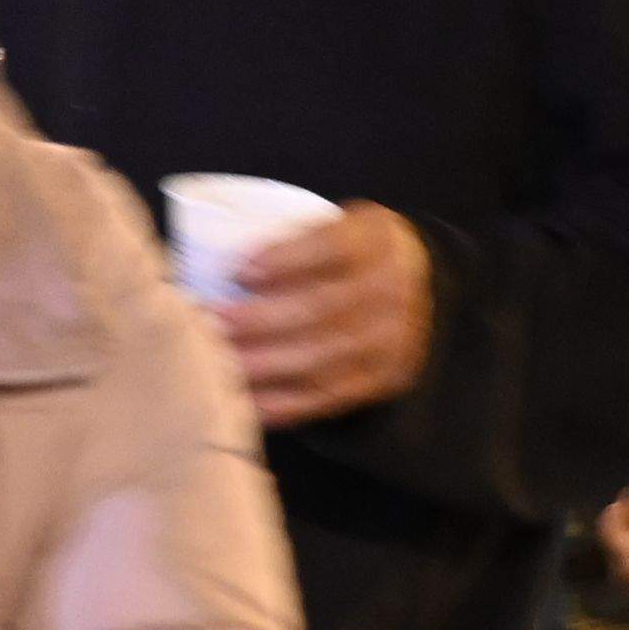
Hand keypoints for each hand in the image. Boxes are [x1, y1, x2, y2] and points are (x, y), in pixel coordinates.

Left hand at [220, 202, 437, 425]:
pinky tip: (246, 399)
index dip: (283, 261)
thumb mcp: (337, 227)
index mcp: (377, 240)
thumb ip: (294, 242)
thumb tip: (224, 267)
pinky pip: (328, 397)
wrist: (415, 290)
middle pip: (322, 309)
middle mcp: (393, 290)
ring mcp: (393, 340)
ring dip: (264, 364)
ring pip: (322, 359)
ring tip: (220, 362)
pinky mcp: (383, 380)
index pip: (331, 247)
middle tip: (213, 324)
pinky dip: (283, 402)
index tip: (236, 272)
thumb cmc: (352, 255)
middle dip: (260, 320)